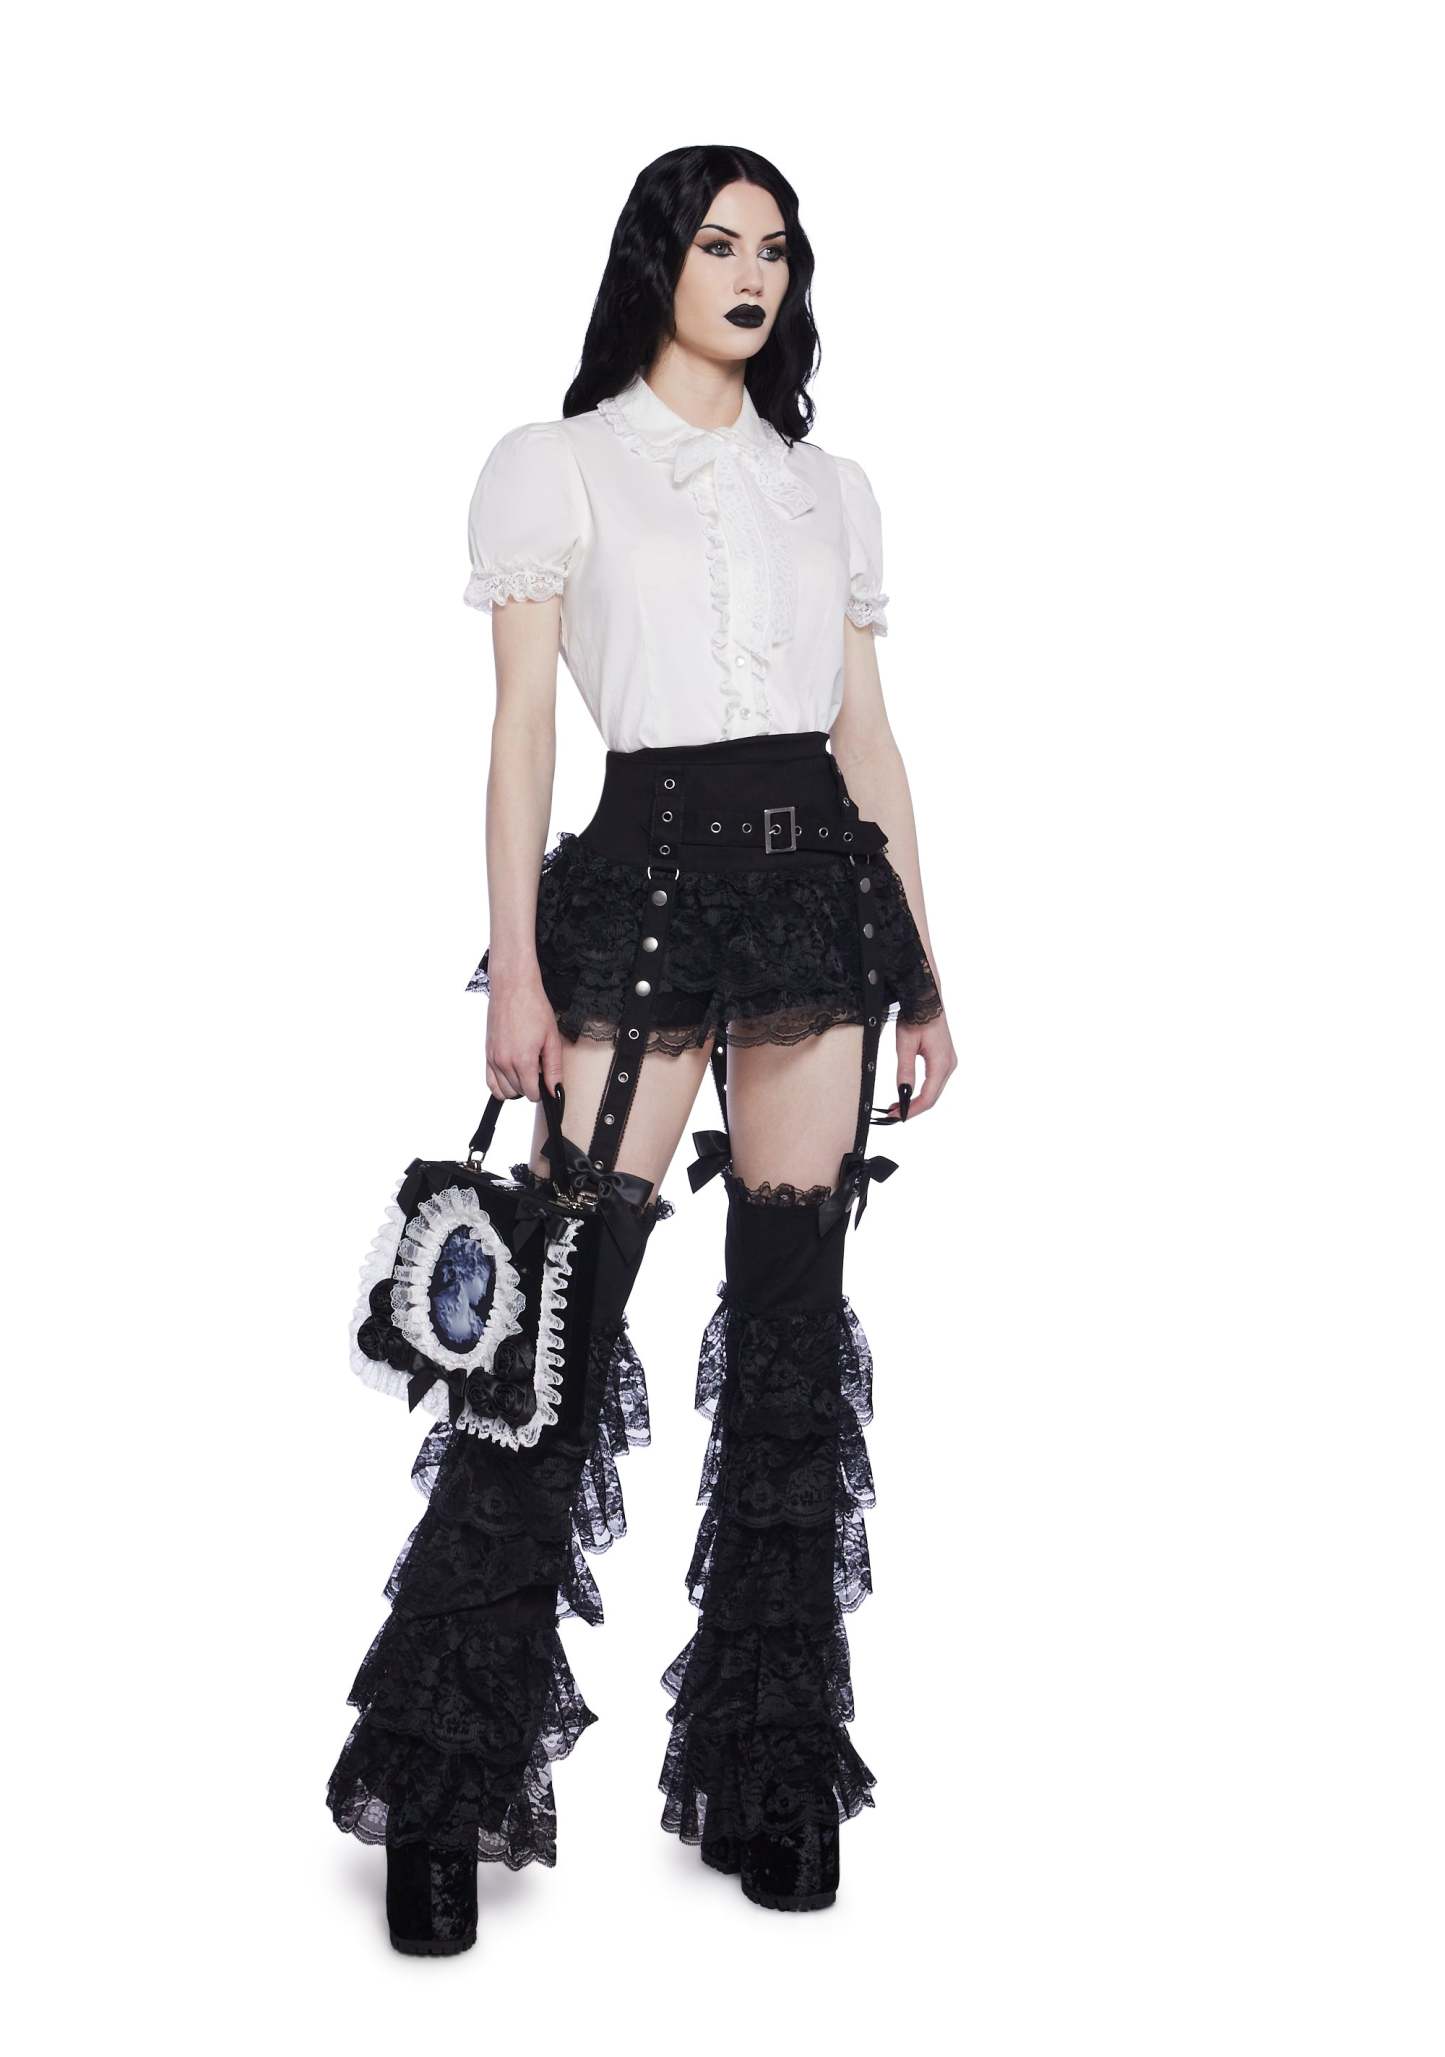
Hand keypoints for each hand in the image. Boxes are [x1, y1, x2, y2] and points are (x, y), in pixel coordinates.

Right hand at [485, 973, 564, 1101]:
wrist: (513, 988)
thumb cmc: (533, 1007)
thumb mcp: (552, 1039)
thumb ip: (554, 1068)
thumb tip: (555, 1090)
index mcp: (522, 1060)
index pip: (531, 1093)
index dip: (543, 1091)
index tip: (547, 1082)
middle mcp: (504, 1062)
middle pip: (518, 1092)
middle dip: (531, 1086)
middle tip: (539, 1070)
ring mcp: (493, 1058)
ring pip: (503, 1091)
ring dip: (516, 1087)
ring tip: (527, 1071)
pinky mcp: (487, 1053)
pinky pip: (490, 1082)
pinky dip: (500, 1085)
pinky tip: (511, 1076)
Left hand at [885, 1011, 955, 1119]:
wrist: (926, 998)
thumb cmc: (916, 1016)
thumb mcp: (905, 1044)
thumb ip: (905, 1070)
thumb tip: (903, 1093)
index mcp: (941, 1062)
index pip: (928, 1097)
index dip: (912, 1110)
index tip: (896, 1116)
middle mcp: (949, 1065)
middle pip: (932, 1097)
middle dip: (912, 1108)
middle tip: (892, 1114)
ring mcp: (949, 1062)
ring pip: (934, 1091)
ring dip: (916, 1101)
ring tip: (896, 1106)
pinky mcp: (944, 1059)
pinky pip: (934, 1082)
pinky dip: (921, 1092)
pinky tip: (907, 1094)